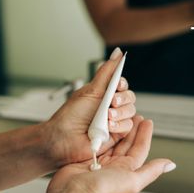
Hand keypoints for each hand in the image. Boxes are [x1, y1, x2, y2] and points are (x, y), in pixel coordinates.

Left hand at [42, 48, 136, 165]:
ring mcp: (113, 121)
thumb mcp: (90, 90)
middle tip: (111, 102)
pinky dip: (120, 125)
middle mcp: (109, 107)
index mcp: (102, 95)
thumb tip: (117, 53)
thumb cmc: (71, 116)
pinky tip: (109, 126)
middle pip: (129, 98)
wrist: (63, 139)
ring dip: (120, 113)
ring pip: (130, 112)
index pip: (121, 86)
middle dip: (122, 99)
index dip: (122, 85)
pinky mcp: (116, 135)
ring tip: (106, 116)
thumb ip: (107, 72)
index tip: (117, 85)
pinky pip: (128, 127)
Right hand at [45, 116, 174, 192]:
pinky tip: (101, 125)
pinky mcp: (86, 158)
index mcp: (126, 170)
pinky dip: (100, 133)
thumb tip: (169, 165)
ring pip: (112, 142)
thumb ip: (151, 171)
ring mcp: (99, 162)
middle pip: (126, 143)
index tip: (147, 121)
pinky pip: (96, 143)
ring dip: (116, 129)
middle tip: (134, 115)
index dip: (144, 134)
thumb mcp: (132, 180)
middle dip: (131, 129)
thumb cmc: (102, 190)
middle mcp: (114, 166)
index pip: (140, 149)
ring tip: (119, 116)